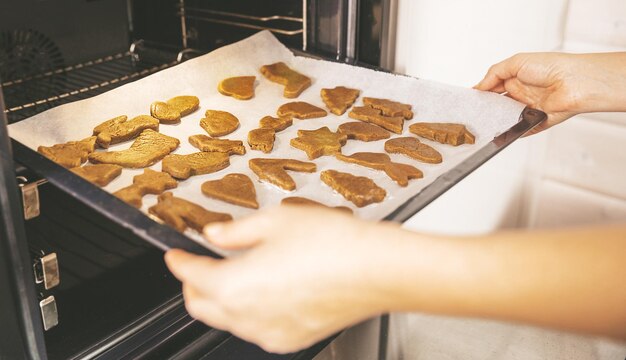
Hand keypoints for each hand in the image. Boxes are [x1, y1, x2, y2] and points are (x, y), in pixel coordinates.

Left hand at [164, 206, 395, 353]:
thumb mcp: (275, 221)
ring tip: (239, 271)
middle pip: (200, 306)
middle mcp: (246, 318)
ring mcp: (269, 334)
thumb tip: (216, 235)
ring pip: (227, 320)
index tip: (175, 254)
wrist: (377, 270)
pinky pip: (256, 328)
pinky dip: (248, 311)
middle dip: (194, 285)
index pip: (191, 275)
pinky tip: (267, 288)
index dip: (178, 262)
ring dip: (221, 298)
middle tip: (201, 262)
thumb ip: (236, 231)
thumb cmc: (333, 243)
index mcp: (234, 286)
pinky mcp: (291, 339)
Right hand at [475, 52, 625, 134]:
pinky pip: (521, 131)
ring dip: (498, 121)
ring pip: (507, 119)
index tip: (469, 101)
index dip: (481, 94)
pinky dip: (512, 133)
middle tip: (474, 114)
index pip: (493, 88)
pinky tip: (501, 132)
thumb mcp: (516, 62)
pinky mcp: (537, 122)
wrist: (574, 82)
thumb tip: (478, 87)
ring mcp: (529, 109)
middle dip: (487, 109)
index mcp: (516, 78)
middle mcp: (522, 94)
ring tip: (485, 123)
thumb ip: (494, 74)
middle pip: (498, 105)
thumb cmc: (551, 66)